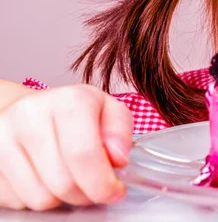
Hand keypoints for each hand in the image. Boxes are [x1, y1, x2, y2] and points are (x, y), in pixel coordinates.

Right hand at [0, 84, 132, 210]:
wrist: (32, 111)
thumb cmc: (77, 115)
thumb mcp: (110, 113)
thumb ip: (120, 133)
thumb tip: (117, 158)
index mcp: (69, 101)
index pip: (84, 155)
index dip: (103, 184)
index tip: (114, 191)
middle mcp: (30, 114)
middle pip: (64, 183)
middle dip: (85, 195)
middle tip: (92, 188)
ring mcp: (3, 136)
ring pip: (40, 198)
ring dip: (60, 199)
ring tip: (68, 179)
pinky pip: (18, 201)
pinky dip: (35, 198)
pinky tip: (44, 179)